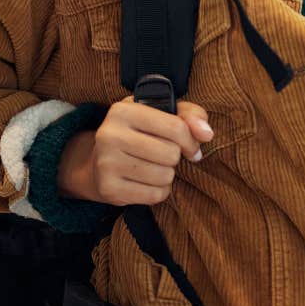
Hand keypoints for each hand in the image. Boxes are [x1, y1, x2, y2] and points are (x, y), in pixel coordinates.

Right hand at [58, 96, 213, 204]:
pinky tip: (147, 181)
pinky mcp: (108, 189)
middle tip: (163, 155)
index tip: (191, 146)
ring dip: (167, 174)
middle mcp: (110, 134)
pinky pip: (154, 195)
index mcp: (124, 110)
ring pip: (164, 176)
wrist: (97, 162)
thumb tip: (207, 133)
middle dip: (174, 157)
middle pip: (170, 154)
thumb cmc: (138, 132)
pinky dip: (159, 191)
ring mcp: (107, 163)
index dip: (191, 140)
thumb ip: (190, 115)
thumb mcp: (160, 113)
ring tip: (154, 166)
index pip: (175, 127)